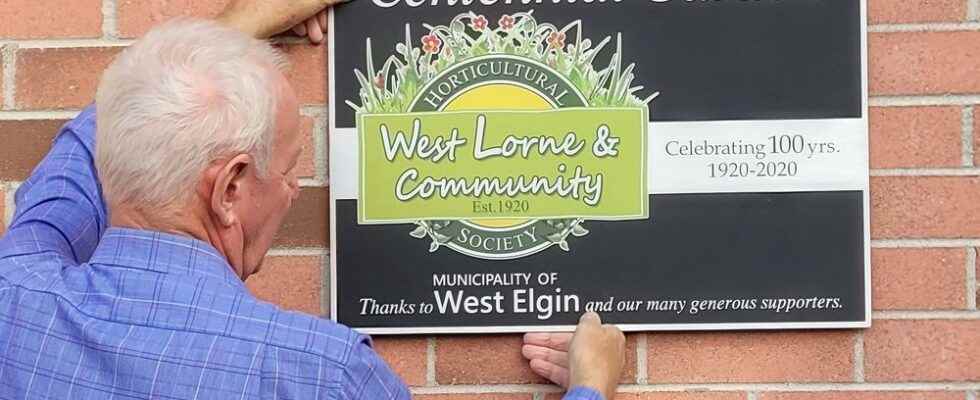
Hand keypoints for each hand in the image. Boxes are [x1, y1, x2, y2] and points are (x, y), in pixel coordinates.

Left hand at [216, 0, 348, 40]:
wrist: (240, 32)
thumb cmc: (264, 14)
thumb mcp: (307, 3)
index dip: (327, 3)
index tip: (335, 8)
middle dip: (318, 12)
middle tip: (323, 26)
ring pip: (298, 2)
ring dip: (309, 19)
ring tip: (312, 34)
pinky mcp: (264, 4)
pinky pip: (287, 7)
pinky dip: (296, 19)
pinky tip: (298, 31)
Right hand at [523, 312, 624, 399]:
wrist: (590, 387)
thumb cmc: (594, 359)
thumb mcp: (588, 326)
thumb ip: (588, 318)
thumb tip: (588, 315)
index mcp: (612, 337)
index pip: (587, 328)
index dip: (567, 326)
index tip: (553, 325)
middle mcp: (605, 355)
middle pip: (573, 344)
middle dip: (549, 341)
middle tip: (532, 338)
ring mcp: (594, 370)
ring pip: (566, 358)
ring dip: (545, 353)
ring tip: (528, 350)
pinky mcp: (584, 383)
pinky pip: (564, 373)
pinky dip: (550, 368)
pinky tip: (537, 364)